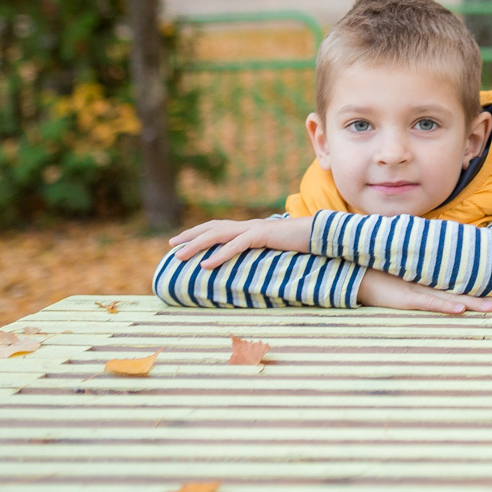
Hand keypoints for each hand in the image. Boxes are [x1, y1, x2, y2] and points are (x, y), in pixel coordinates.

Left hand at [167, 216, 314, 268]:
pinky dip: (219, 255)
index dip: (197, 232)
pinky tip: (206, 265)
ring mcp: (254, 228)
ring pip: (218, 233)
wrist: (320, 233)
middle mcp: (247, 225)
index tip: (180, 241)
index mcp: (249, 228)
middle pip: (212, 226)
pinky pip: (237, 245)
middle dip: (190, 236)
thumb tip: (249, 266)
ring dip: (197, 245)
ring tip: (180, 256)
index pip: (217, 226)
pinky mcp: (262, 234)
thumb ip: (260, 252)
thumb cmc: (299, 243)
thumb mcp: (274, 249)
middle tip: (171, 246)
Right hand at [356, 267, 491, 313]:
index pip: (462, 286)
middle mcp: (430, 283)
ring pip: (452, 298)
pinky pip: (428, 302)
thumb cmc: (381, 274)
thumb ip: (424, 279)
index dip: (482, 291)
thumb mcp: (407, 277)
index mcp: (432, 279)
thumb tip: (441, 285)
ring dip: (474, 303)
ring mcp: (418, 289)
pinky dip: (444, 306)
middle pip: (463, 292)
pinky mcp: (405, 298)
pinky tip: (460, 310)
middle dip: (487, 299)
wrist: (355, 271)